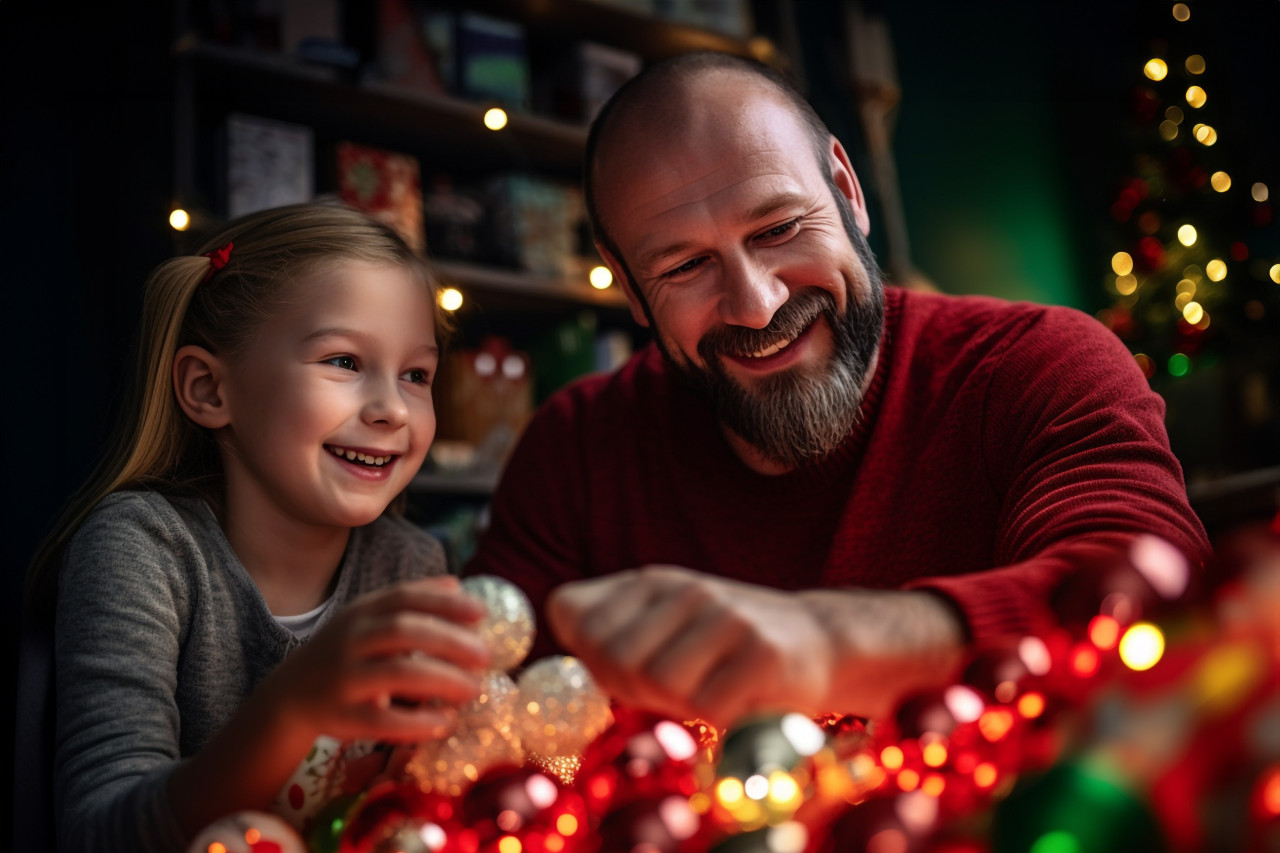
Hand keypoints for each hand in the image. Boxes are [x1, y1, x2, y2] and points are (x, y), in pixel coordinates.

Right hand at [264, 575, 491, 742]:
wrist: (288, 697)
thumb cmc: (343, 654)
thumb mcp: (368, 619)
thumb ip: (409, 600)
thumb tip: (457, 584)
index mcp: (361, 612)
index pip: (405, 597)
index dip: (445, 603)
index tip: (481, 612)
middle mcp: (350, 639)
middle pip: (404, 631)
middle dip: (450, 641)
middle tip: (486, 656)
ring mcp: (343, 677)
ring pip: (396, 673)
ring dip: (441, 680)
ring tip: (474, 689)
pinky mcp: (339, 716)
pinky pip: (381, 719)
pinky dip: (416, 721)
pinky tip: (445, 721)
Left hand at [546, 566, 834, 727]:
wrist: (821, 642)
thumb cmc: (727, 651)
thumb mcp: (665, 628)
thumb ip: (609, 636)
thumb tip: (555, 644)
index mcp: (651, 581)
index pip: (573, 615)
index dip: (588, 657)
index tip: (624, 670)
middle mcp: (684, 588)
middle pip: (611, 655)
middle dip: (633, 689)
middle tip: (675, 691)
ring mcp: (725, 616)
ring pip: (658, 683)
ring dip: (681, 706)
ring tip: (711, 689)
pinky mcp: (761, 652)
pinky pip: (707, 707)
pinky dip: (719, 719)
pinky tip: (742, 698)